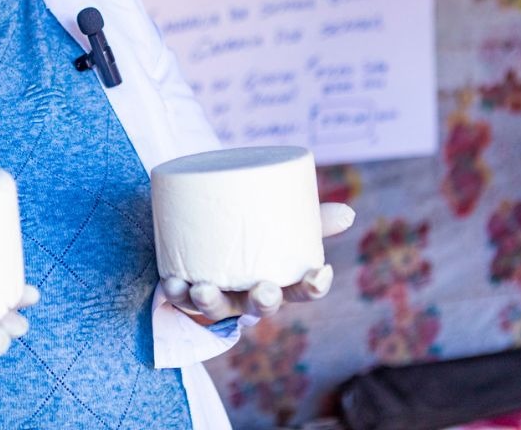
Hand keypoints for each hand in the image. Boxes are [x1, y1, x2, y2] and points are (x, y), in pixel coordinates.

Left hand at [160, 202, 355, 322]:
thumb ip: (308, 216)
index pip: (300, 291)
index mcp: (275, 280)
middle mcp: (245, 295)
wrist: (197, 227)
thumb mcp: (274, 221)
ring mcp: (214, 295)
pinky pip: (178, 296)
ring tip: (203, 289)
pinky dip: (175, 291)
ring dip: (209, 301)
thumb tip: (347, 213)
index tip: (321, 273)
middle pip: (258, 307)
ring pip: (215, 307)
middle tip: (265, 289)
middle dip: (263, 301)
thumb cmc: (246, 234)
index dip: (313, 287)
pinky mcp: (183, 288)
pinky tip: (173, 282)